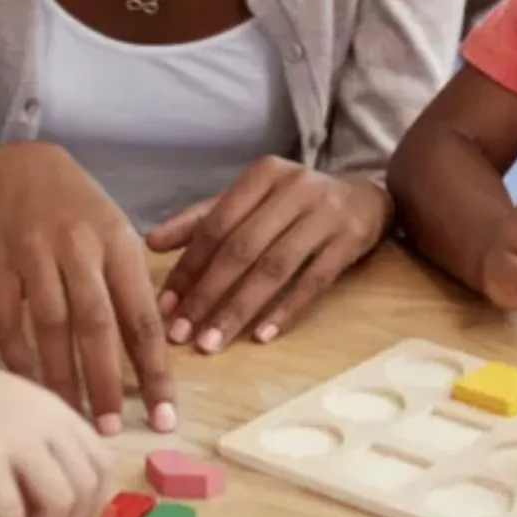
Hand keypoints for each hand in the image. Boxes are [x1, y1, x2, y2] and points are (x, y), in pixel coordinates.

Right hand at [0, 143, 175, 435]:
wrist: (21, 169)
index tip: (165, 416)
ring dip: (62, 378)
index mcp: (118, 243)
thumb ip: (134, 287)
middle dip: (105, 383)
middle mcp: (78, 247)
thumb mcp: (119, 235)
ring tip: (73, 418)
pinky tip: (30, 386)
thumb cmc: (83, 212)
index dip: (155, 370)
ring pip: (50, 326)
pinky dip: (16, 357)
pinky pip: (5, 319)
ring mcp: (34, 254)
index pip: (142, 317)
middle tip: (111, 430)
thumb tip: (157, 354)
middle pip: (95, 325)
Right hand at [0, 348, 115, 516]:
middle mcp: (43, 419)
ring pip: (60, 503)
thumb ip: (36, 434)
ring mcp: (13, 437)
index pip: (102, 462)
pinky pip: (11, 513)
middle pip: (88, 487)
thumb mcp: (6, 405)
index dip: (92, 503)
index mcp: (52, 406)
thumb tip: (59, 488)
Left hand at [147, 157, 390, 353]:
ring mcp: (325, 214)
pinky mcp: (350, 241)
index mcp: (262, 175)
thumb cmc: (294, 204)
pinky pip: (313, 282)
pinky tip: (261, 335)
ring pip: (273, 268)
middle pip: (241, 248)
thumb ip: (201, 220)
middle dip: (206, 294)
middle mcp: (294, 188)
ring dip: (238, 309)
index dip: (188, 267)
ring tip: (212, 341)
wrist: (365, 198)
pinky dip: (285, 310)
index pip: (215, 226)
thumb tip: (151, 243)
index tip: (165, 305)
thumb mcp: (250, 202)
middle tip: (182, 332)